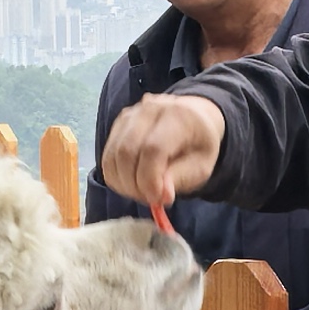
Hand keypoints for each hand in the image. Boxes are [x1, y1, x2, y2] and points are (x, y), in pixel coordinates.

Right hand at [100, 93, 223, 209]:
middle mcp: (149, 110)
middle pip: (126, 152)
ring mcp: (129, 115)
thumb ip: (180, 179)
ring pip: (112, 156)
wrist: (194, 117)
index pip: (152, 149)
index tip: (158, 200)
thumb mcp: (201, 166)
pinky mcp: (118, 124)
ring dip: (123, 184)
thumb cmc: (198, 145)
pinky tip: (133, 182)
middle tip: (150, 199)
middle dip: (134, 185)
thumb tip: (161, 195)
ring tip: (143, 192)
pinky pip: (107, 157)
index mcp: (178, 117)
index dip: (150, 180)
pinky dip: (116, 177)